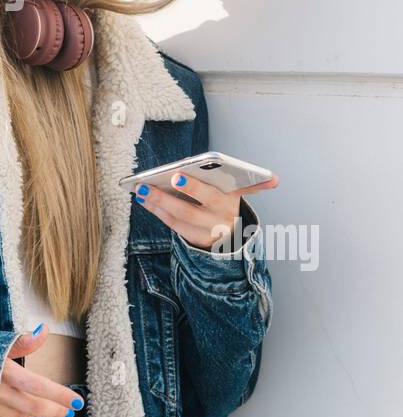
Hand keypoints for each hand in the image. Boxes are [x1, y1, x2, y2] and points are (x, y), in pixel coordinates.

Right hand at [0, 326, 83, 416]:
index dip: (60, 394)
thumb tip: (45, 331)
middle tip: (70, 410)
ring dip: (38, 416)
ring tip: (52, 412)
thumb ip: (20, 341)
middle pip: (33, 405)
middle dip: (55, 409)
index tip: (77, 400)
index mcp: (1, 371)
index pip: (38, 385)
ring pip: (20, 416)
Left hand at [134, 170, 279, 252]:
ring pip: (181, 216)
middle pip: (197, 207)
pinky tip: (144, 198)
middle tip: (171, 177)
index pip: (230, 191)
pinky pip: (173, 224)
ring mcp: (207, 232)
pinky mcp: (195, 239)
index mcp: (232, 200)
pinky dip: (157, 210)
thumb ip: (251, 182)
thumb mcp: (237, 191)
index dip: (211, 186)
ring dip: (159, 201)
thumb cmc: (224, 202)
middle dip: (184, 191)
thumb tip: (274, 180)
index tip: (186, 177)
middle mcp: (222, 218)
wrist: (228, 238)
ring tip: (142, 188)